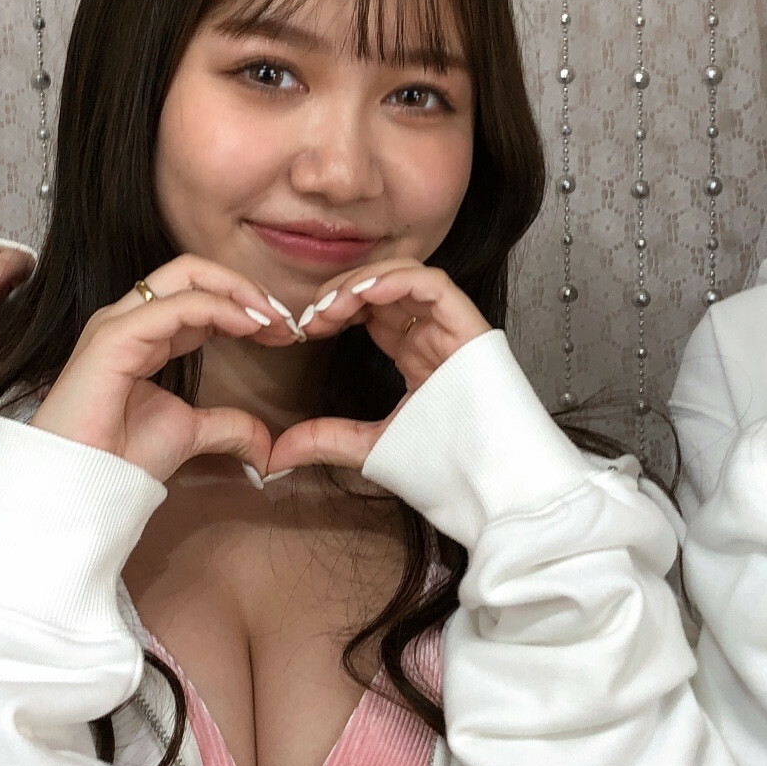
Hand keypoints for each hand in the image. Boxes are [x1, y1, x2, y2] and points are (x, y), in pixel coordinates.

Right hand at [30, 256, 299, 480]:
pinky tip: (250, 327)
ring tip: (274, 321)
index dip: (245, 306)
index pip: (199, 296)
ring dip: (239, 293)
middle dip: (244, 287)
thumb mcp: (191, 434)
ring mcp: (117, 323)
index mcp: (145, 334)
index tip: (285, 332)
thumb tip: (266, 447)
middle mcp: (128, 319)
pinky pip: (176, 306)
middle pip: (193, 272)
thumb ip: (228, 427)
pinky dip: (220, 309)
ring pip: (186, 276)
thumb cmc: (122, 458)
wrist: (86, 484)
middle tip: (285, 318)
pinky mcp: (114, 337)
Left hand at [271, 260, 491, 471]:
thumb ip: (324, 441)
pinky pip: (433, 284)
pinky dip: (396, 280)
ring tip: (331, 307)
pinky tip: (364, 296)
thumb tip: (275, 456)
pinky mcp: (469, 328)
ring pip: (405, 277)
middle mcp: (433, 337)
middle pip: (383, 288)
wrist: (491, 488)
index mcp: (415, 356)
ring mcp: (452, 330)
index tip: (304, 328)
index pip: (370, 312)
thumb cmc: (446, 471)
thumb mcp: (369, 449)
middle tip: (312, 316)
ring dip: (362, 283)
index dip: (334, 309)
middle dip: (341, 292)